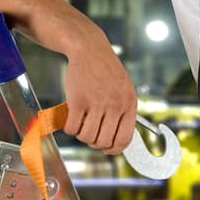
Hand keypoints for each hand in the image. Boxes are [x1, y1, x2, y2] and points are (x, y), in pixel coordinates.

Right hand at [62, 38, 135, 155]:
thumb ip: (124, 111)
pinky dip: (69, 129)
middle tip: (89, 135)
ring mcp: (96, 103)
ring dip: (81, 136)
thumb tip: (119, 137)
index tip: (106, 148)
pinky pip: (72, 127)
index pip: (124, 139)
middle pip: (103, 141)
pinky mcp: (77, 100)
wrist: (90, 50)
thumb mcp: (125, 90)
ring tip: (80, 125)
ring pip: (87, 136)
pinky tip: (70, 121)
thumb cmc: (107, 71)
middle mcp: (115, 106)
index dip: (114, 149)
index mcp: (129, 105)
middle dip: (94, 143)